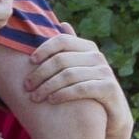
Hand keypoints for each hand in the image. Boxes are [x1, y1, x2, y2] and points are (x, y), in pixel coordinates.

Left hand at [24, 24, 133, 138]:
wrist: (112, 116)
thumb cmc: (90, 90)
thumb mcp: (80, 68)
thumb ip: (71, 49)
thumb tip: (62, 23)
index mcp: (88, 48)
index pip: (62, 41)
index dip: (44, 49)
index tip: (30, 62)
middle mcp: (97, 57)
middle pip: (62, 59)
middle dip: (40, 73)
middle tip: (27, 86)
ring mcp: (105, 72)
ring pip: (68, 75)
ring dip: (47, 86)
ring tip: (35, 97)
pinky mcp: (109, 88)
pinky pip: (81, 89)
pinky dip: (63, 94)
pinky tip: (51, 101)